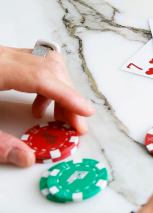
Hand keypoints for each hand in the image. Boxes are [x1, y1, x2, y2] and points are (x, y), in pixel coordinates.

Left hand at [0, 45, 93, 166]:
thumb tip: (25, 156)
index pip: (42, 78)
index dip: (67, 96)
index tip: (84, 113)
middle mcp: (2, 56)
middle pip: (49, 67)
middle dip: (69, 95)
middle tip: (77, 123)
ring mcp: (2, 55)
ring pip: (45, 62)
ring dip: (60, 88)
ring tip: (60, 115)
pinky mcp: (2, 59)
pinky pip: (34, 63)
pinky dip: (46, 83)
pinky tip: (38, 104)